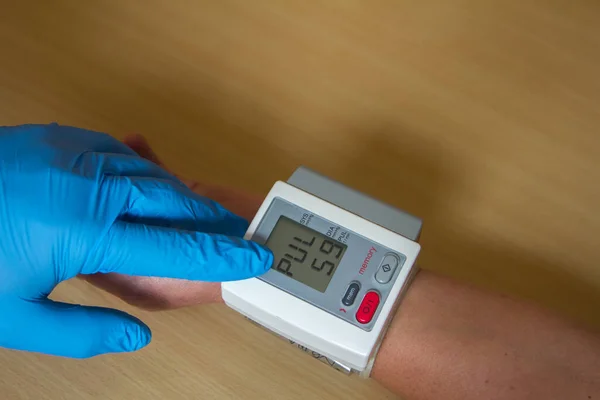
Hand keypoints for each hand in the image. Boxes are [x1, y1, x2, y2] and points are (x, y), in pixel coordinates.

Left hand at [0, 124, 271, 357]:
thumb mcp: (12, 317)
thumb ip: (82, 332)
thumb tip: (135, 337)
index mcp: (87, 231)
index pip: (177, 248)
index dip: (222, 256)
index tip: (255, 257)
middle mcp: (92, 185)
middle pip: (176, 201)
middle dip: (213, 221)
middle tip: (241, 233)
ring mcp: (77, 154)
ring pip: (153, 173)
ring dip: (184, 194)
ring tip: (204, 213)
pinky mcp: (61, 137)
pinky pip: (120, 151)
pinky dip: (146, 170)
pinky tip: (151, 181)